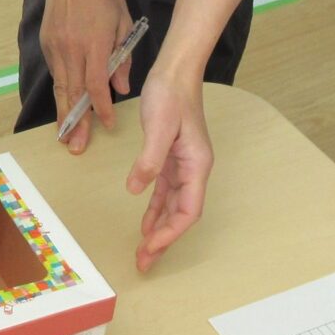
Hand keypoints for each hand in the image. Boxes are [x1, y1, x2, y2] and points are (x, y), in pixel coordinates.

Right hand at [41, 0, 132, 154]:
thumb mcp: (122, 23)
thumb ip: (121, 58)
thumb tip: (121, 88)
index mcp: (94, 44)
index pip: (96, 86)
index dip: (102, 109)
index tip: (108, 125)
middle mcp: (71, 49)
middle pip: (73, 93)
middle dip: (75, 122)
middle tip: (75, 146)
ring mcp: (55, 47)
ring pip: (60, 86)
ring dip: (63, 112)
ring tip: (64, 135)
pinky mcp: (46, 43)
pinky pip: (55, 72)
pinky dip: (60, 90)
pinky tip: (64, 104)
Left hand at [127, 63, 213, 272]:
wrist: (174, 71)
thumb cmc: (170, 95)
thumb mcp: (158, 127)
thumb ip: (149, 161)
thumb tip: (136, 190)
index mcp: (197, 165)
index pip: (187, 211)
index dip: (170, 233)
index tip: (150, 248)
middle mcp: (194, 170)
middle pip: (181, 215)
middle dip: (164, 240)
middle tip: (144, 263)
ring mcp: (183, 165)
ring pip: (172, 207)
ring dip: (158, 229)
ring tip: (144, 252)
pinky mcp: (171, 158)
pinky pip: (164, 192)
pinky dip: (155, 209)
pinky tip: (145, 223)